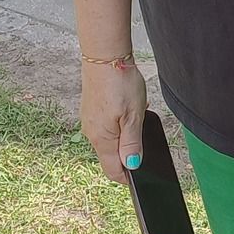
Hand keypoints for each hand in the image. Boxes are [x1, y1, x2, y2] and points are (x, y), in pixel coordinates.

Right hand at [79, 60, 147, 181]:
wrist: (105, 56)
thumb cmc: (120, 84)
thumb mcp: (133, 116)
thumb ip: (131, 143)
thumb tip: (132, 166)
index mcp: (101, 139)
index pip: (112, 170)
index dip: (127, 177)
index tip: (141, 177)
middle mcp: (91, 133)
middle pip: (110, 156)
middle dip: (128, 155)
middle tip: (144, 142)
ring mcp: (89, 120)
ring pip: (108, 140)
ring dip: (124, 137)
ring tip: (137, 120)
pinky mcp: (91, 109)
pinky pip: (105, 126)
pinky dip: (118, 124)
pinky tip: (128, 110)